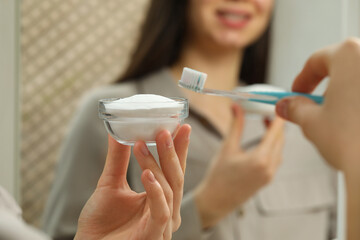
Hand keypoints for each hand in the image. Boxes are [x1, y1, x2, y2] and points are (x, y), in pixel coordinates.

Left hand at [74, 124, 190, 239]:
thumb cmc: (102, 223)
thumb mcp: (110, 183)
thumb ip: (118, 160)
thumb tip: (118, 132)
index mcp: (160, 199)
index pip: (173, 169)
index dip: (178, 148)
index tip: (180, 125)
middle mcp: (167, 211)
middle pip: (176, 176)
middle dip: (172, 151)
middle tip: (164, 129)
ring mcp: (163, 225)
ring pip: (170, 190)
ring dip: (158, 165)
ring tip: (142, 144)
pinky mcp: (154, 236)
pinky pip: (162, 212)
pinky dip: (156, 191)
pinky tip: (147, 174)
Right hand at [194, 104, 283, 227]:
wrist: (216, 201)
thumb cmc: (218, 176)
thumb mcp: (227, 147)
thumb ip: (236, 125)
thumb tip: (236, 106)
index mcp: (260, 159)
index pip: (276, 132)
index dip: (278, 116)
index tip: (278, 104)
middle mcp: (269, 167)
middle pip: (281, 139)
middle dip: (277, 124)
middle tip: (269, 110)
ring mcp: (270, 174)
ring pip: (280, 148)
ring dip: (275, 135)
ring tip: (266, 123)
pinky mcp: (268, 178)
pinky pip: (276, 157)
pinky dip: (273, 146)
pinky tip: (263, 140)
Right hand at [275, 38, 359, 239]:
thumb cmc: (352, 141)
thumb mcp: (311, 122)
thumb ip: (296, 108)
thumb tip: (286, 105)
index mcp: (349, 56)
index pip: (317, 60)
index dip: (302, 79)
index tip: (296, 93)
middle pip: (342, 67)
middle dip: (325, 87)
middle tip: (314, 108)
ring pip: (358, 81)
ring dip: (345, 96)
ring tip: (337, 121)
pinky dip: (358, 105)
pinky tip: (355, 126)